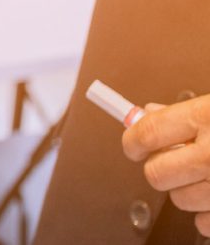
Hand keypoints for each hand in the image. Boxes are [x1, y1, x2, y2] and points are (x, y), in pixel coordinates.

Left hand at [123, 98, 209, 235]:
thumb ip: (185, 112)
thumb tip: (146, 113)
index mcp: (208, 116)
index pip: (147, 132)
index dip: (133, 141)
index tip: (133, 147)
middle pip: (157, 173)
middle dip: (160, 169)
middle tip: (174, 162)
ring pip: (179, 200)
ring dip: (186, 190)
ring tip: (207, 176)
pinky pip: (203, 223)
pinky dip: (207, 213)